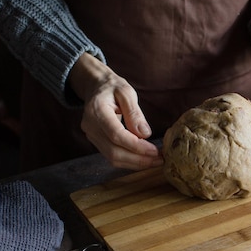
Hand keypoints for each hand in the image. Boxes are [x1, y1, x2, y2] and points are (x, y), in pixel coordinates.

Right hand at [68, 53, 162, 169]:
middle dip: (139, 159)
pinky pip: (112, 156)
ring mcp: (91, 136)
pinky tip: (145, 159)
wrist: (96, 88)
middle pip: (114, 151)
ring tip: (156, 161)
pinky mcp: (96, 142)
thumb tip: (145, 134)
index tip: (155, 151)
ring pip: (113, 158)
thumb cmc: (113, 87)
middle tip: (160, 160)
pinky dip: (130, 161)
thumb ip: (134, 113)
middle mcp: (90, 126)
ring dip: (136, 163)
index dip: (136, 146)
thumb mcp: (126, 92)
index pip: (116, 135)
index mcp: (97, 110)